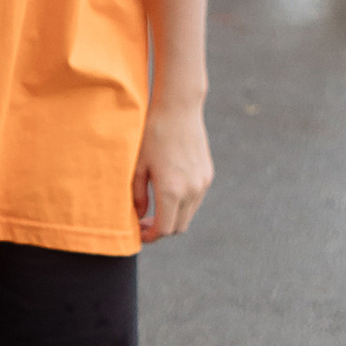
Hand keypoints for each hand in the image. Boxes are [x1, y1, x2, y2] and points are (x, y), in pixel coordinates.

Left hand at [134, 101, 211, 241]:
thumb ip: (138, 195)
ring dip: (173, 218)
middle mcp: (191, 190)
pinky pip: (196, 200)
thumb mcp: (138, 166)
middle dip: (161, 230)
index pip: (164, 229)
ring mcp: (202, 183)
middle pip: (178, 227)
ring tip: (155, 210)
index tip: (139, 234)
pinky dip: (183, 205)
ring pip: (189, 215)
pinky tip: (168, 193)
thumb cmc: (152, 134)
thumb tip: (139, 216)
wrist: (179, 109)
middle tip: (143, 223)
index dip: (150, 236)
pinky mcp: (208, 174)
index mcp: (171, 190)